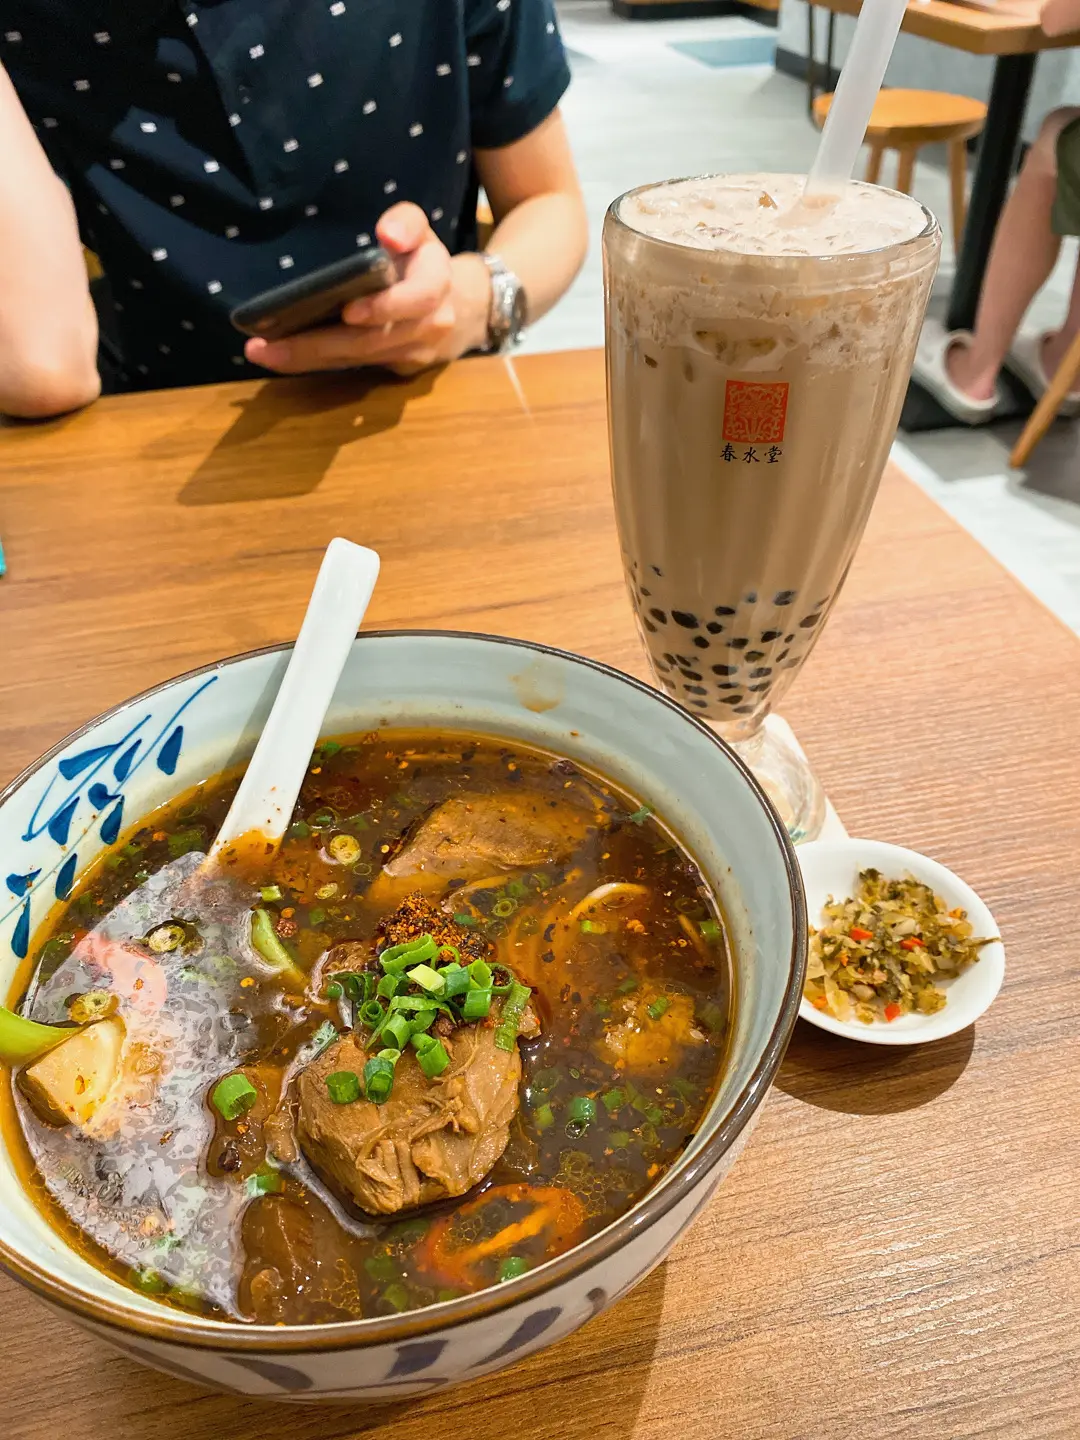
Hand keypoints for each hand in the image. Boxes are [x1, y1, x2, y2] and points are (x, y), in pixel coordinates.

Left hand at [244, 203, 491, 376]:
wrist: (462, 309)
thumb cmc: (423, 262)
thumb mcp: (421, 231)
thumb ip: (406, 222)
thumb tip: (389, 235)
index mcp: (437, 284)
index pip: (417, 298)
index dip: (384, 306)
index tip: (347, 310)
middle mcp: (429, 325)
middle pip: (372, 341)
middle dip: (318, 345)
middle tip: (269, 346)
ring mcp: (414, 353)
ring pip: (358, 359)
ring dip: (308, 360)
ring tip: (264, 353)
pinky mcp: (399, 371)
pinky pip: (356, 368)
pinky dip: (319, 365)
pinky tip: (284, 358)